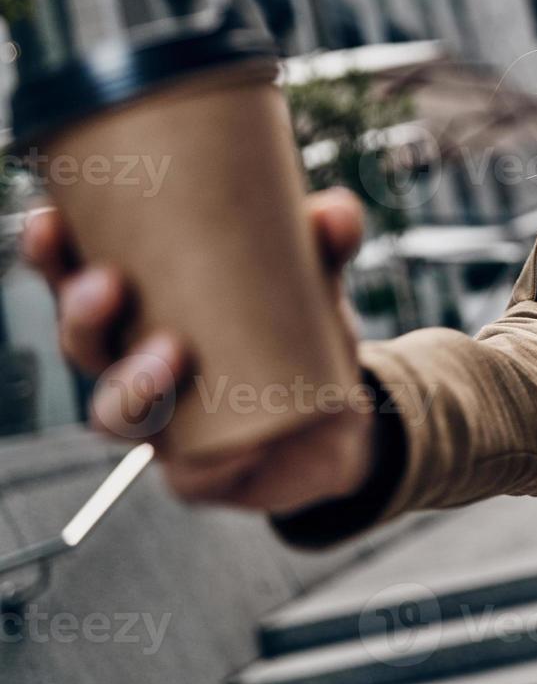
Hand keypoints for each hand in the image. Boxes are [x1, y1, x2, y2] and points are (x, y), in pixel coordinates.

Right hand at [22, 187, 378, 514]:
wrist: (340, 423)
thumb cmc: (303, 338)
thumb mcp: (318, 283)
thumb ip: (326, 245)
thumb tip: (334, 210)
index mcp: (145, 310)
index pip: (76, 278)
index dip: (52, 254)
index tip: (50, 219)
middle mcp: (137, 368)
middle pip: (82, 344)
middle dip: (81, 316)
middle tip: (107, 286)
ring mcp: (162, 425)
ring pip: (114, 414)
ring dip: (129, 386)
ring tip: (170, 353)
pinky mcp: (201, 473)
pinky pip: (192, 471)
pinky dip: (212, 457)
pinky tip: (239, 443)